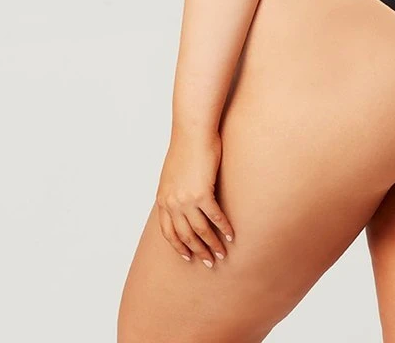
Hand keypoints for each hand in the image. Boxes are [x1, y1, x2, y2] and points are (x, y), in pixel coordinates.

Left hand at [155, 128, 233, 266]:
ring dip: (212, 245)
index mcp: (163, 199)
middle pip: (185, 236)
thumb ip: (175, 189)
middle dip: (197, 251)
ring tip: (221, 254)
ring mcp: (186, 200)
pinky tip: (231, 235)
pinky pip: (214, 217)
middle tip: (208, 262)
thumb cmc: (185, 146)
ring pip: (200, 231)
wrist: (192, 131)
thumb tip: (182, 197)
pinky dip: (223, 228)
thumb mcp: (173, 172)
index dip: (178, 246)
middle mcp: (172, 203)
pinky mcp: (202, 193)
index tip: (187, 257)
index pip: (168, 232)